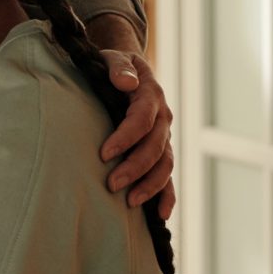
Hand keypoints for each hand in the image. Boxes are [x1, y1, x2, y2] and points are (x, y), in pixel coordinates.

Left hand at [98, 50, 175, 219]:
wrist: (128, 70)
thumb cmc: (114, 66)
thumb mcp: (114, 58)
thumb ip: (118, 68)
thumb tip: (126, 82)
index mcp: (150, 96)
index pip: (141, 120)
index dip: (125, 137)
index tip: (104, 154)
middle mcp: (162, 119)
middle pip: (154, 147)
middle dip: (134, 168)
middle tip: (111, 185)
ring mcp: (164, 136)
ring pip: (164, 165)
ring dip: (150, 185)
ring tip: (129, 202)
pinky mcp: (161, 150)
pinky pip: (169, 176)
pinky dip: (167, 196)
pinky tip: (159, 215)